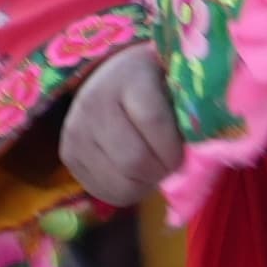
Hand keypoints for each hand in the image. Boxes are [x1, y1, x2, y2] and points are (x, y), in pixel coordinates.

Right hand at [59, 44, 181, 211]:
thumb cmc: (161, 83)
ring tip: (154, 167)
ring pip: (119, 183)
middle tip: (171, 164)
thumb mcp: (180, 86)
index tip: (187, 150)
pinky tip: (134, 174)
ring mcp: (75, 130)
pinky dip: (127, 191)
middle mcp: (94, 102)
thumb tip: (198, 159)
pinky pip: (103, 192)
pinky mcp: (68, 154)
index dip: (177, 149)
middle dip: (162, 171)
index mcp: (129, 77)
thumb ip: (191, 116)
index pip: (154, 124)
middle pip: (134, 161)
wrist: (115, 74)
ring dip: (145, 184)